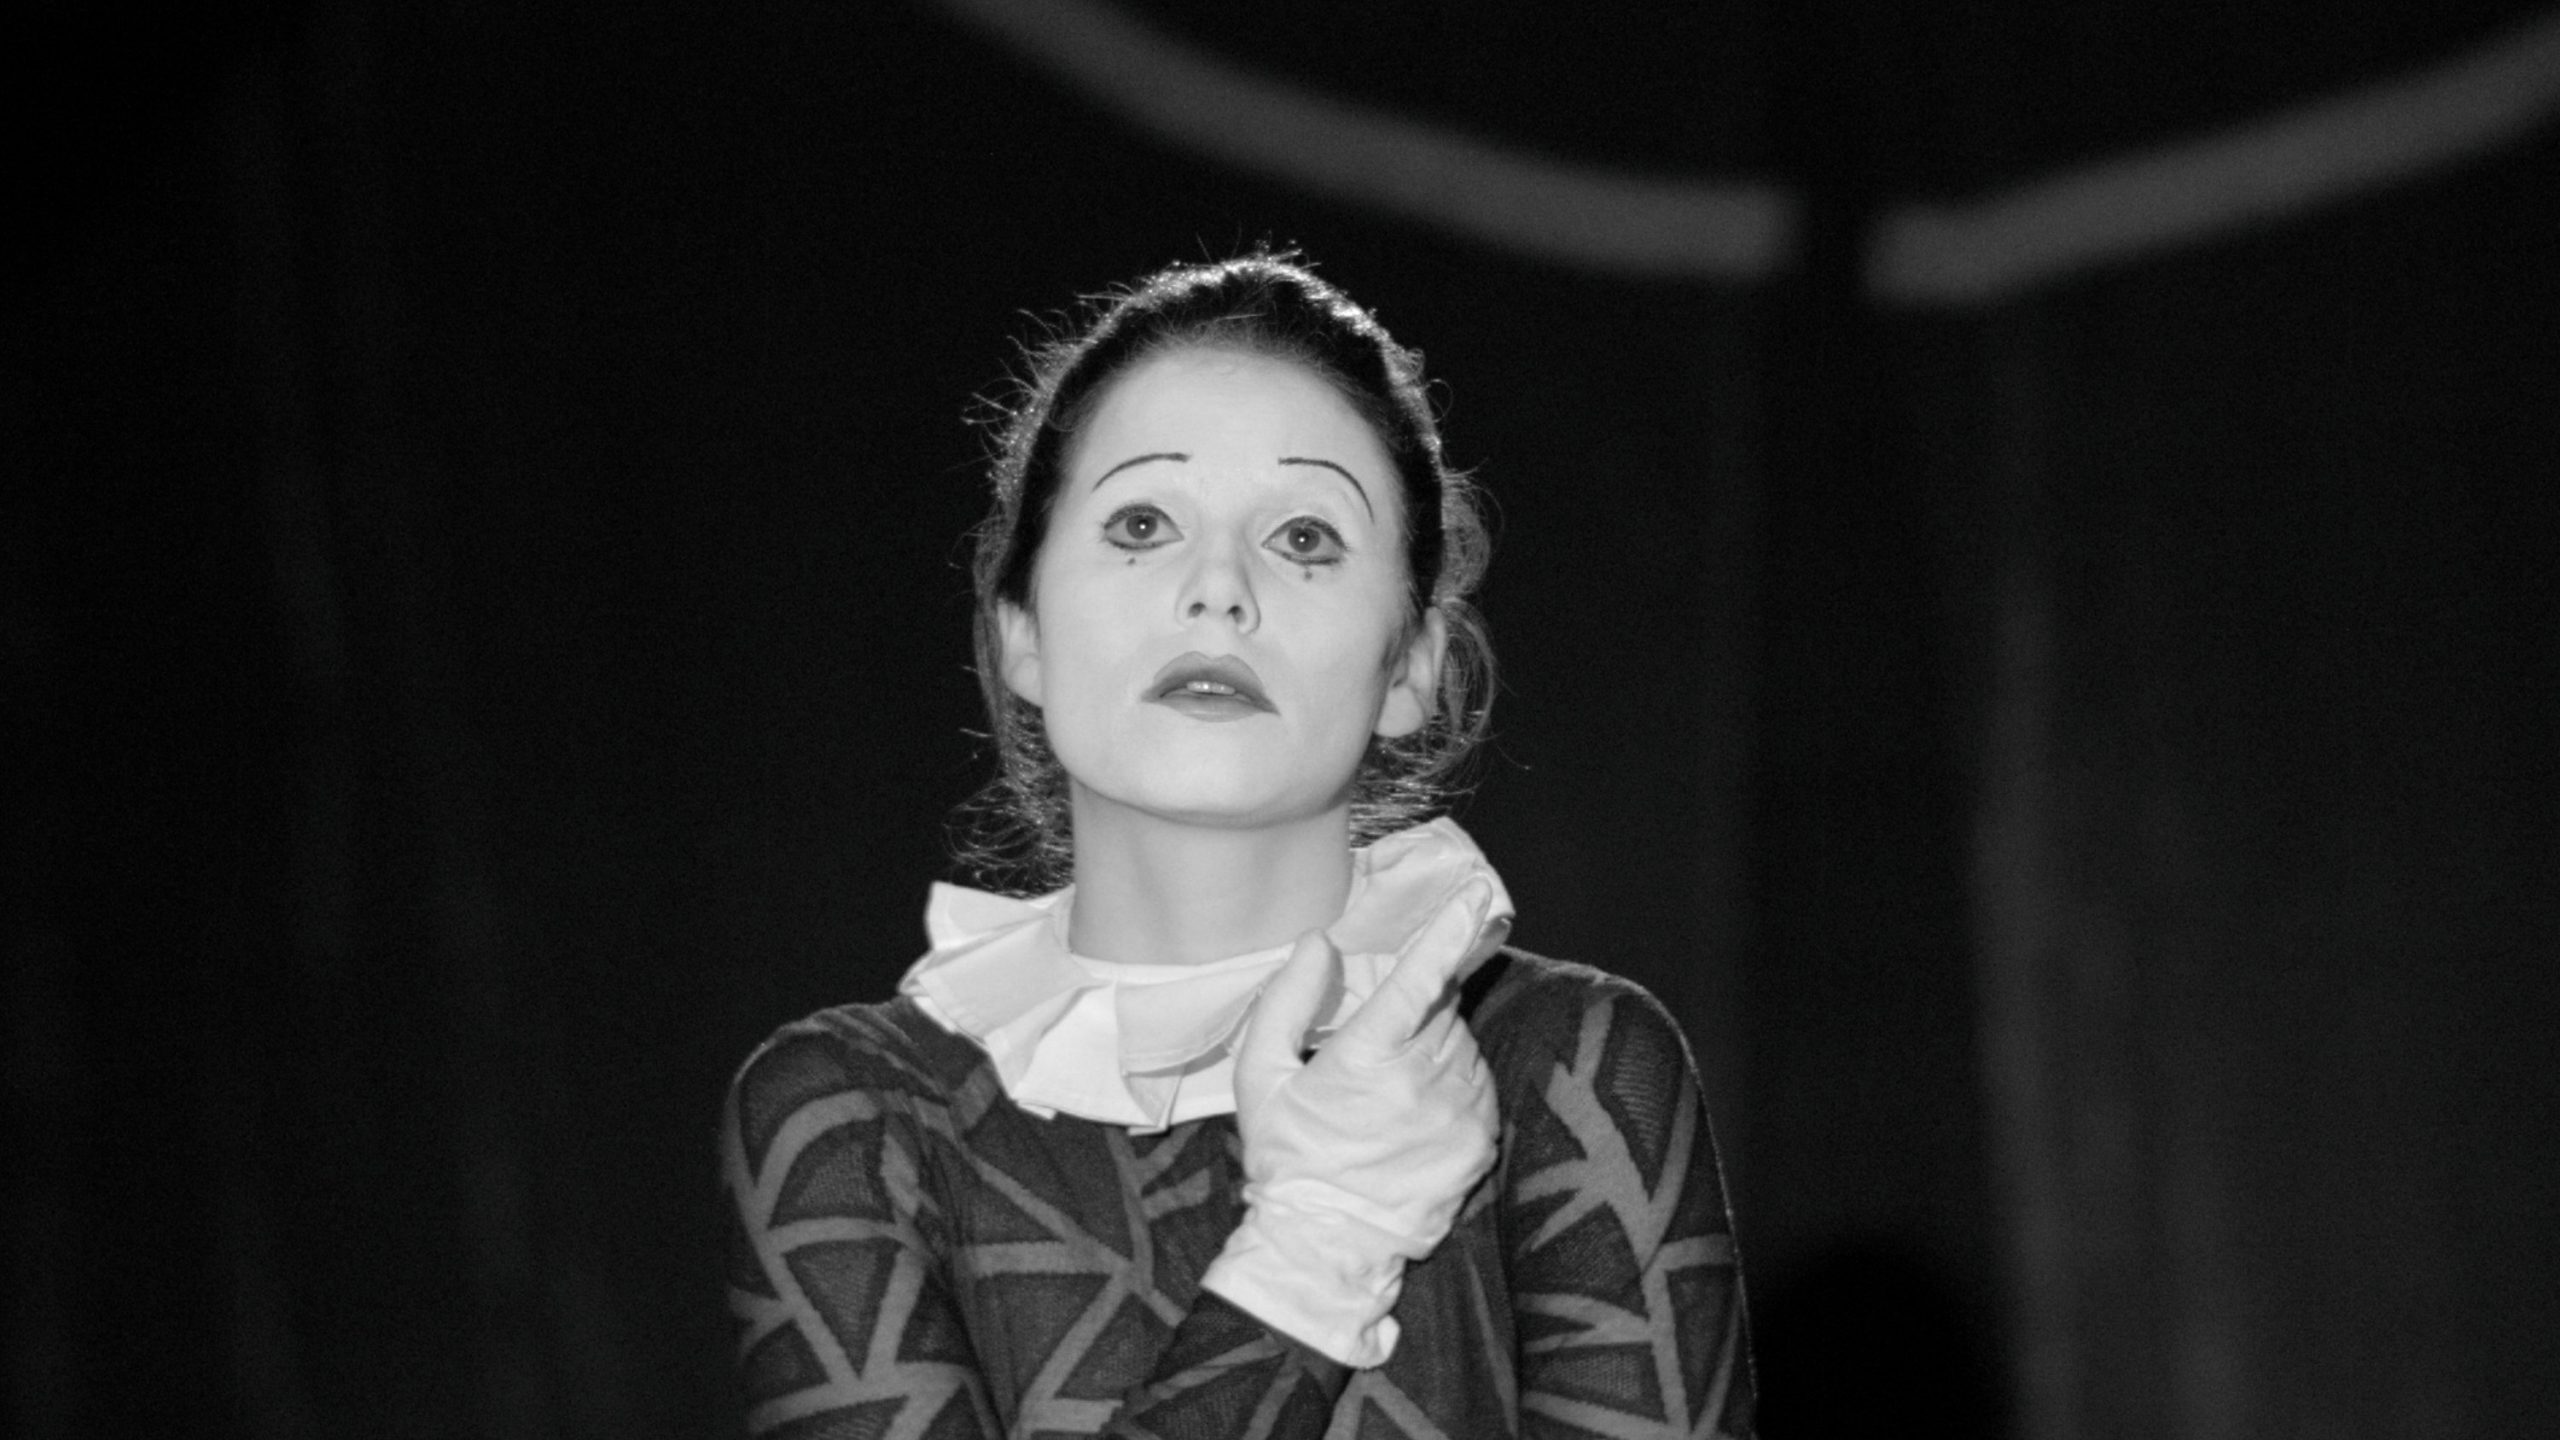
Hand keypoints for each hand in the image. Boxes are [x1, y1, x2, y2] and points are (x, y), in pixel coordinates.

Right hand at [1200, 882, 1500, 1365]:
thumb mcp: (1260, 1076)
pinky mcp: (1480, 1143)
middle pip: (1441, 1010)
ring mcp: (1459, 1115)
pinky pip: (1479, 1085)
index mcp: (1366, 1060)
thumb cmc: (1285, 1155)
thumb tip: (1318, 942)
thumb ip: (1285, 1000)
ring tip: (1392, 1089)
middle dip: (1416, 1011)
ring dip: (1435, 1047)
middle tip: (1377, 1047)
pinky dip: (1454, 1082)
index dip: (1447, 932)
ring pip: (1462, 1045)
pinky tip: (1417, 1111)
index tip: (1474, 894)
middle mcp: (1423, 1083)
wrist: (1325, 1244)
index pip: (1417, 981)